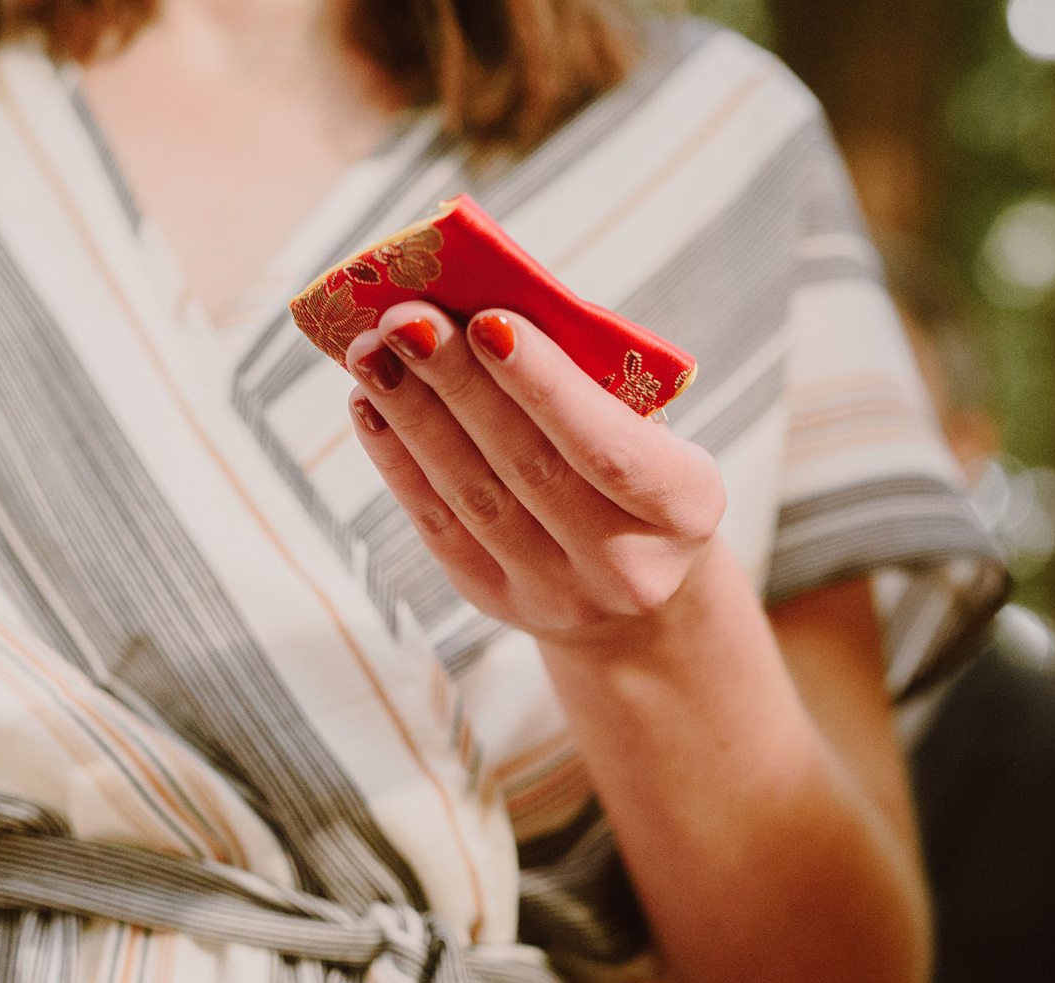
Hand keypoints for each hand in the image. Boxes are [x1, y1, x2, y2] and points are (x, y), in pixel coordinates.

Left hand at [344, 302, 725, 651]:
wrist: (637, 591)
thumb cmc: (639, 470)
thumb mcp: (650, 429)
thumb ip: (593, 379)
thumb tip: (487, 307)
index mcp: (684, 508)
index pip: (610, 448)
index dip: (546, 387)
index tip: (488, 319)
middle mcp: (628, 566)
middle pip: (529, 469)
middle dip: (460, 385)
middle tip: (405, 316)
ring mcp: (559, 595)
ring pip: (473, 497)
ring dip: (414, 416)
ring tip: (371, 349)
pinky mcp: (498, 602)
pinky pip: (438, 528)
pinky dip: (399, 460)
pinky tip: (369, 403)